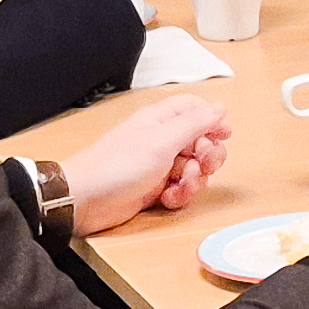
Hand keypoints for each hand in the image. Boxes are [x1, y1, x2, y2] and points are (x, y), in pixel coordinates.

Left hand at [63, 93, 229, 232]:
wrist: (85, 200)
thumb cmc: (117, 166)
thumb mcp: (162, 141)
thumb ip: (195, 123)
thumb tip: (220, 108)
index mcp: (161, 120)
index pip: (195, 108)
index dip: (213, 120)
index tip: (223, 135)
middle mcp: (160, 140)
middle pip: (201, 141)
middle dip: (209, 156)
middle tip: (203, 166)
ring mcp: (158, 165)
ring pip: (194, 168)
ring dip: (195, 180)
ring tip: (180, 186)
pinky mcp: (154, 188)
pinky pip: (180, 189)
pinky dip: (180, 195)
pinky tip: (168, 198)